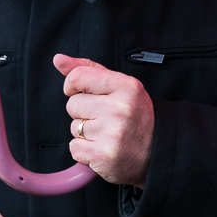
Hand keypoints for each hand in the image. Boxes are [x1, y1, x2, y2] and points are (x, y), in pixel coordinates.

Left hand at [53, 54, 154, 186]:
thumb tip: (58, 59)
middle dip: (83, 112)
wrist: (158, 152)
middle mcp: (120, 109)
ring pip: (73, 127)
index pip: (78, 77)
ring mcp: (113, 134)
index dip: (72, 85)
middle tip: (105, 119)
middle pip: (72, 104)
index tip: (79, 92)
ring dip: (85, 133)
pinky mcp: (104, 156)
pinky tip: (102, 148)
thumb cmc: (135, 116)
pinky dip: (84, 151)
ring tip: (106, 134)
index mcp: (126, 87)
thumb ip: (88, 70)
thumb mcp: (120, 86)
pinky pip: (74, 148)